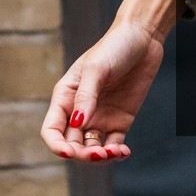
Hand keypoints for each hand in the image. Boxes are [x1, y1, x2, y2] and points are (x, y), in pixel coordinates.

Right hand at [40, 0, 177, 162]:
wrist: (143, 38)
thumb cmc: (114, 47)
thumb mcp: (96, 68)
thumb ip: (86, 96)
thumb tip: (77, 123)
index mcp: (65, 97)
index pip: (51, 130)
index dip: (56, 145)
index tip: (68, 152)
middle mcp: (79, 111)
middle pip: (72, 144)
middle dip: (82, 154)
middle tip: (99, 153)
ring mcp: (99, 118)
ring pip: (92, 148)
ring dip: (99, 157)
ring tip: (114, 152)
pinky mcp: (119, 121)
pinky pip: (113, 145)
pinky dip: (116, 153)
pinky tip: (123, 151)